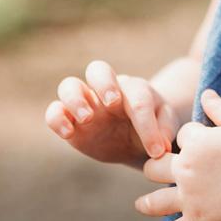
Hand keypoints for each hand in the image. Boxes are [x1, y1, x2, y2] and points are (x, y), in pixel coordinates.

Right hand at [44, 60, 179, 167]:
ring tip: (88, 118)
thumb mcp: (165, 127)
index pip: (138, 98)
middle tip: (113, 103)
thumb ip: (166, 129)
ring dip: (76, 99)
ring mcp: (85, 103)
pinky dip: (56, 118)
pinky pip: (54, 111)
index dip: (148, 125)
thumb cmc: (153, 130)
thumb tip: (161, 143)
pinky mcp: (69, 120)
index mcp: (133, 90)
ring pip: (69, 85)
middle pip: (97, 69)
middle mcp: (106, 91)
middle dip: (104, 84)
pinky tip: (67, 132)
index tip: (157, 151)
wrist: (135, 142)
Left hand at [133, 87, 220, 220]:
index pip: (182, 134)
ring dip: (147, 202)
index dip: (192, 137)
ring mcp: (189, 197)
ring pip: (156, 200)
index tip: (206, 142)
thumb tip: (204, 91)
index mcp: (196, 141)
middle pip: (155, 166)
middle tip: (158, 170)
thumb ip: (219, 106)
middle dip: (155, 166)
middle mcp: (186, 168)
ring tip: (141, 205)